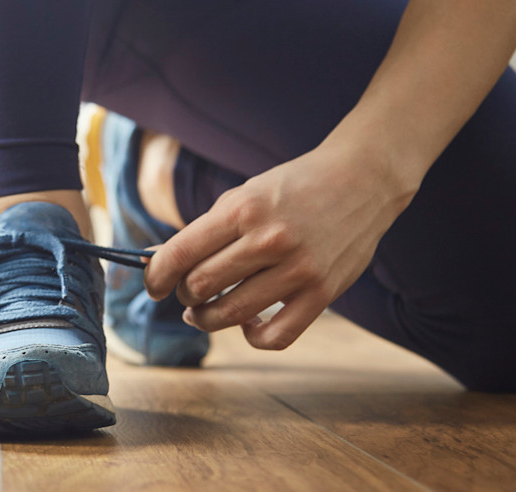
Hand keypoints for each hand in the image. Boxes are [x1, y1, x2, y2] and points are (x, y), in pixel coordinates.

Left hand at [143, 142, 419, 349]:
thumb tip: (156, 264)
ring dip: (207, 318)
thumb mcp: (244, 195)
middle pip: (200, 287)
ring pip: (230, 314)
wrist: (362, 179)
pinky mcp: (323, 293)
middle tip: (187, 292)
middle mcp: (270, 239)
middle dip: (184, 294)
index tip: (153, 286)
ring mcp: (299, 269)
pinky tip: (247, 322)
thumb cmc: (293, 188)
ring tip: (205, 311)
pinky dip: (251, 336)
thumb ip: (205, 231)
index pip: (180, 254)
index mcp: (243, 208)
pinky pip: (275, 337)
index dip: (156, 277)